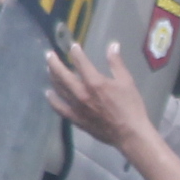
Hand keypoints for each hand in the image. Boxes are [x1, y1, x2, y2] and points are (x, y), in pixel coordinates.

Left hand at [44, 39, 150, 154]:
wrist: (129, 133)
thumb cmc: (130, 106)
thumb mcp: (126, 81)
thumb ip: (116, 63)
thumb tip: (113, 46)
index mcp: (95, 82)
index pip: (80, 62)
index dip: (75, 52)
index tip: (73, 46)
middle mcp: (81, 93)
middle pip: (62, 75)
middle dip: (55, 62)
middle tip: (49, 54)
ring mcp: (76, 107)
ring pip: (59, 89)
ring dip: (52, 77)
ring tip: (49, 69)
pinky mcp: (76, 118)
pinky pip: (59, 108)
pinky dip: (53, 100)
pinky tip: (49, 94)